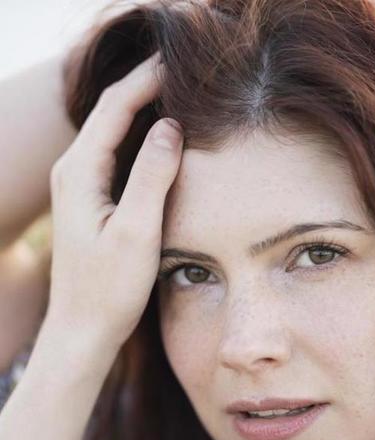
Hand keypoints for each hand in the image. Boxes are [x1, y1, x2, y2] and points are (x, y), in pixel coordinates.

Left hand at [45, 53, 182, 351]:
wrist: (82, 327)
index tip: (180, 60)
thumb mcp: (136, 231)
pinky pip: (116, 152)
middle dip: (145, 84)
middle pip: (111, 110)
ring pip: (114, 129)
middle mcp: (73, 170)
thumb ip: (152, 175)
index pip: (116, 106)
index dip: (148, 79)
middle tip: (184, 68)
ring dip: (143, 106)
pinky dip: (140, 135)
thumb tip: (172, 125)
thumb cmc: (109, 287)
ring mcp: (80, 184)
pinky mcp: (91, 198)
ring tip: (178, 91)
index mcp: (80, 171)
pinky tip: (163, 135)